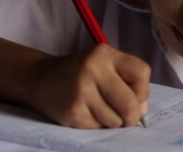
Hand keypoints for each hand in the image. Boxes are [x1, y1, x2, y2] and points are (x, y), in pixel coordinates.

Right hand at [28, 43, 150, 128]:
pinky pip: (98, 127)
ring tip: (98, 108)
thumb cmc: (78, 72)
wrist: (39, 78)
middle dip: (133, 115)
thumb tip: (142, 109)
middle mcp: (93, 69)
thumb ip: (126, 81)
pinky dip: (97, 124)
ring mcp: (81, 91)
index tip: (134, 96)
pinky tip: (86, 112)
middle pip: (131, 103)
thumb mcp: (102, 64)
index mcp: (105, 54)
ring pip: (115, 120)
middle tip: (126, 116)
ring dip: (112, 121)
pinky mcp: (73, 111)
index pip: (141, 73)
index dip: (143, 90)